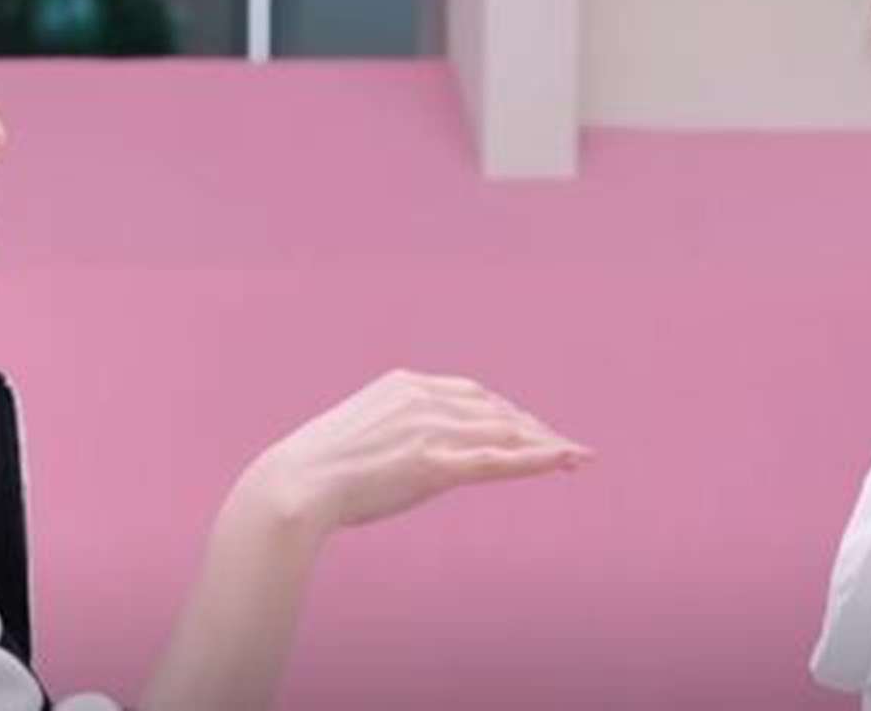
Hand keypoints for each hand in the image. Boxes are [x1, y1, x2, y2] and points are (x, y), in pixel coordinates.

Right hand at [238, 369, 592, 537]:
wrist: (294, 485)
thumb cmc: (317, 468)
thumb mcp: (362, 431)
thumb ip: (396, 429)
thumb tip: (412, 449)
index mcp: (405, 384)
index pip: (473, 392)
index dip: (508, 410)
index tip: (530, 426)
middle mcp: (423, 398)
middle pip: (497, 409)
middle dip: (535, 427)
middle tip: (565, 446)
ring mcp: (430, 430)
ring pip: (505, 432)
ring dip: (546, 444)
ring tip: (577, 457)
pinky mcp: (433, 464)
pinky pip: (497, 460)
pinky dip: (536, 459)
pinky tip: (564, 461)